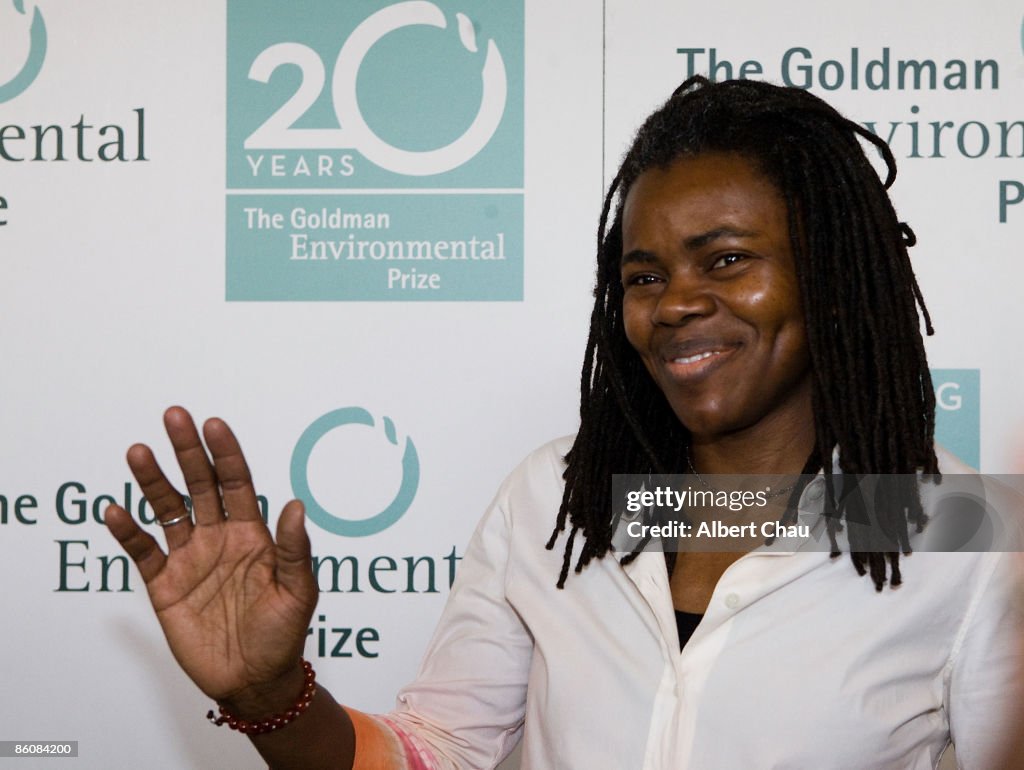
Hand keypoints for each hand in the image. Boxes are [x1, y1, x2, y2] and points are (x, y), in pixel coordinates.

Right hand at [105, 406, 317, 713]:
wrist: (254, 681)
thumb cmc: (283, 635)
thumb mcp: (298, 593)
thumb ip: (295, 550)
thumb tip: (297, 505)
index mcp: (253, 534)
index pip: (237, 483)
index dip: (226, 454)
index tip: (213, 424)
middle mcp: (219, 538)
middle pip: (200, 485)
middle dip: (188, 451)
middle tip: (174, 416)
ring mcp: (190, 559)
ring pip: (167, 510)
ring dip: (152, 481)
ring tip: (139, 451)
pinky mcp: (165, 585)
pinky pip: (143, 552)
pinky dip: (128, 532)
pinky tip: (116, 511)